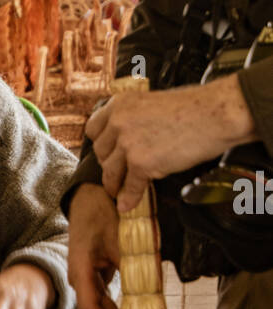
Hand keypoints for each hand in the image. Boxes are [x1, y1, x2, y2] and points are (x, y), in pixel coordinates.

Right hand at [67, 183, 120, 308]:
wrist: (91, 195)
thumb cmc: (102, 213)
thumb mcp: (120, 240)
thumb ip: (131, 266)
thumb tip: (147, 290)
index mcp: (80, 269)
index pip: (91, 307)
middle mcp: (78, 274)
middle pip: (94, 307)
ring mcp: (83, 271)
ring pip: (98, 299)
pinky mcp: (91, 266)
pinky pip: (101, 289)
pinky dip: (113, 299)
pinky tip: (128, 306)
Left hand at [88, 75, 256, 212]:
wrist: (214, 115)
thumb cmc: (191, 108)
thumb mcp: (151, 104)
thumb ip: (132, 119)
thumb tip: (123, 139)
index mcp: (120, 104)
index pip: (94, 129)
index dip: (100, 144)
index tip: (106, 153)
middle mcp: (119, 122)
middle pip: (100, 152)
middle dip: (108, 164)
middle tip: (116, 173)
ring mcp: (128, 144)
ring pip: (111, 172)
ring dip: (114, 184)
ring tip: (118, 191)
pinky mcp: (141, 163)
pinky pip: (130, 187)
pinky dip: (129, 199)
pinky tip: (127, 205)